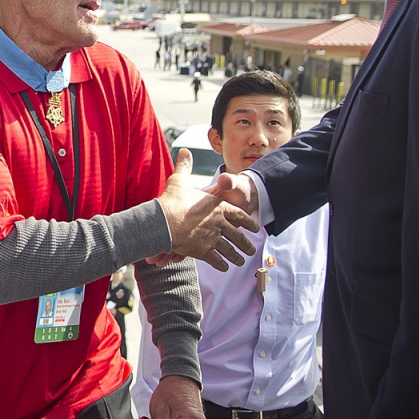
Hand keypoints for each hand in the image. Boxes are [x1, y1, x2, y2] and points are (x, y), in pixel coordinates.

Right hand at [157, 149, 257, 270]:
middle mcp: (219, 223)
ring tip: (241, 261)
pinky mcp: (203, 251)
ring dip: (236, 256)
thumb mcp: (179, 180)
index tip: (255, 228)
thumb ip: (185, 166)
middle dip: (245, 244)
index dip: (248, 222)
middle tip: (251, 250)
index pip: (239, 215)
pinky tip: (224, 267)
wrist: (163, 221)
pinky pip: (216, 259)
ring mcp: (212, 238)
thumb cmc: (172, 201)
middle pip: (237, 235)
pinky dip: (222, 264)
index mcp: (217, 206)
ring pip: (229, 250)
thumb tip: (185, 150)